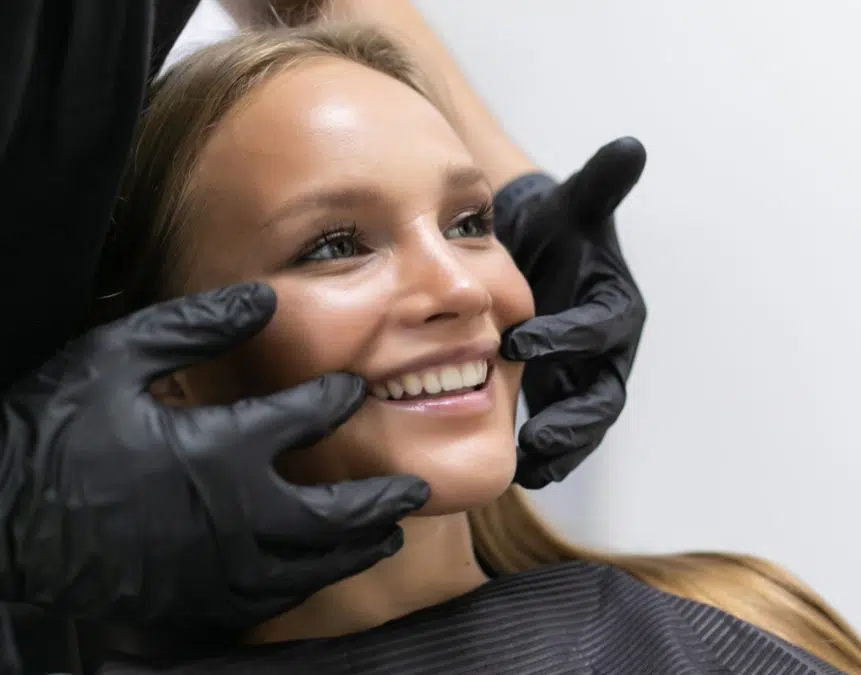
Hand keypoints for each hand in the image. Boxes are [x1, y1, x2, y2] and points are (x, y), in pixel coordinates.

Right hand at [0, 282, 427, 629]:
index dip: (336, 399)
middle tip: (415, 489)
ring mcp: (218, 567)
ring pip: (313, 564)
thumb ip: (196, 327)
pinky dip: (308, 582)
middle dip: (381, 498)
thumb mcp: (115, 357)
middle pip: (335, 512)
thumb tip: (263, 296)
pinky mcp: (195, 601)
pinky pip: (271, 598)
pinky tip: (319, 571)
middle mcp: (236, 515)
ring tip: (387, 533)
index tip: (354, 389)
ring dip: (358, 546)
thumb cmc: (51, 433)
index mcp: (221, 448)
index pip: (305, 418)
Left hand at [497, 137, 646, 487]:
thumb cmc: (560, 230)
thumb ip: (600, 185)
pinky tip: (515, 471)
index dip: (564, 337)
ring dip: (561, 448)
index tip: (519, 343)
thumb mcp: (576, 206)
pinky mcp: (564, 396)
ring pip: (584, 423)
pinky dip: (545, 454)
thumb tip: (630, 146)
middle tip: (536, 440)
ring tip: (527, 469)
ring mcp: (587, 378)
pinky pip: (561, 432)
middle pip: (602, 394)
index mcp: (617, 307)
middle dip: (573, 420)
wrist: (541, 257)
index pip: (598, 328)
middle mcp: (609, 350)